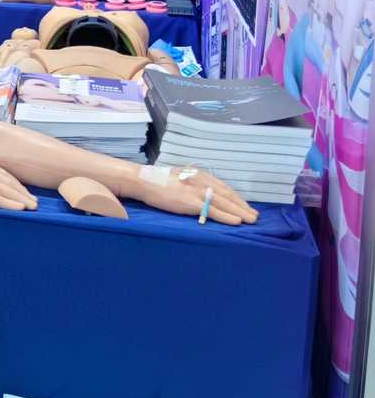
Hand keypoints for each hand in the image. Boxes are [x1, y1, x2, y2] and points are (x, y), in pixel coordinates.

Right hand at [0, 156, 37, 211]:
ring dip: (22, 199)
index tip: (26, 193)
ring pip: (7, 191)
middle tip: (35, 202)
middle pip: (10, 183)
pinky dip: (11, 204)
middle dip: (24, 193)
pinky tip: (20, 208)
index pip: (5, 175)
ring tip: (32, 207)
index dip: (18, 185)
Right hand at [140, 165, 257, 225]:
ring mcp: (197, 191)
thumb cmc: (157, 180)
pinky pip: (213, 211)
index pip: (223, 187)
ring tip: (251, 220)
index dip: (236, 198)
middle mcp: (202, 181)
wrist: (143, 180)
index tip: (245, 205)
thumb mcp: (179, 177)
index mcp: (199, 175)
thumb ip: (191, 182)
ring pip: (224, 203)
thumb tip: (199, 192)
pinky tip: (236, 222)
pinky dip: (226, 217)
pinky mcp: (190, 202)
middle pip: (227, 195)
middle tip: (255, 215)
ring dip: (240, 212)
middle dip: (242, 206)